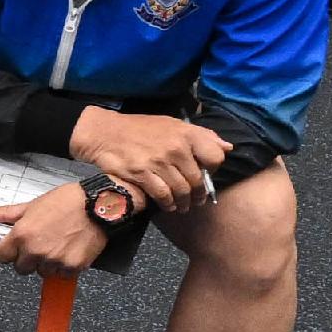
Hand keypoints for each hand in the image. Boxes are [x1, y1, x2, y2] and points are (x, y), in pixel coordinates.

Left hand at [0, 188, 109, 272]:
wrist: (100, 204)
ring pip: (42, 272)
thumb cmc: (68, 201)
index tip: (16, 247)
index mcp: (22, 235)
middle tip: (40, 245)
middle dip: (28, 259)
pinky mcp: (73, 267)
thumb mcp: (33, 204)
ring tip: (57, 245)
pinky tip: (70, 251)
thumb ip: (7, 213)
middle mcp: (36, 250)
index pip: (2, 256)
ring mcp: (54, 260)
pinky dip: (65, 267)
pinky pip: (62, 275)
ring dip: (47, 264)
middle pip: (21, 268)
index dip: (9, 251)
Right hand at [71, 108, 230, 214]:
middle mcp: (175, 148)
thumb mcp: (173, 124)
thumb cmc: (139, 128)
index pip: (215, 157)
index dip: (213, 169)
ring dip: (184, 202)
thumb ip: (202, 135)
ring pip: (181, 189)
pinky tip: (168, 206)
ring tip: (182, 206)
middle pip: (197, 179)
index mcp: (186, 134)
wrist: (103, 133)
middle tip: (196, 201)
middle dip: (198, 194)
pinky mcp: (142, 173)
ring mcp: (158, 161)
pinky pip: (162, 194)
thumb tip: (228, 147)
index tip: (206, 175)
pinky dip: (167, 203)